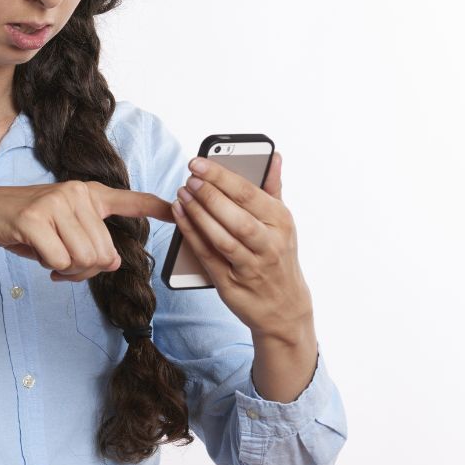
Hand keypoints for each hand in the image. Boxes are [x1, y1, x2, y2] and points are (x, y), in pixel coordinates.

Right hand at [0, 181, 173, 281]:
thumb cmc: (27, 228)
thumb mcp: (64, 232)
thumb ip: (93, 243)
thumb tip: (113, 261)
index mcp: (86, 193)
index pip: (128, 199)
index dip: (154, 205)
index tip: (176, 206)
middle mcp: (75, 192)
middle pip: (104, 252)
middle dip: (85, 269)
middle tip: (63, 263)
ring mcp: (54, 202)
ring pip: (85, 258)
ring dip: (69, 271)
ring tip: (52, 259)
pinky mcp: (34, 218)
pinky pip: (60, 260)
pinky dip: (51, 268)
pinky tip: (39, 257)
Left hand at [171, 151, 314, 342]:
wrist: (284, 308)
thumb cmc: (278, 256)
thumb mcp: (282, 223)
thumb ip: (273, 188)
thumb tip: (273, 156)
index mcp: (281, 222)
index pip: (249, 193)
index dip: (221, 176)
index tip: (198, 162)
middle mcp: (269, 245)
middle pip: (236, 216)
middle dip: (209, 195)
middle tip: (189, 178)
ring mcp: (251, 266)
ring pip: (222, 238)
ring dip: (198, 215)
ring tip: (181, 195)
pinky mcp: (231, 284)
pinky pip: (208, 256)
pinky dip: (192, 236)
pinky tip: (180, 217)